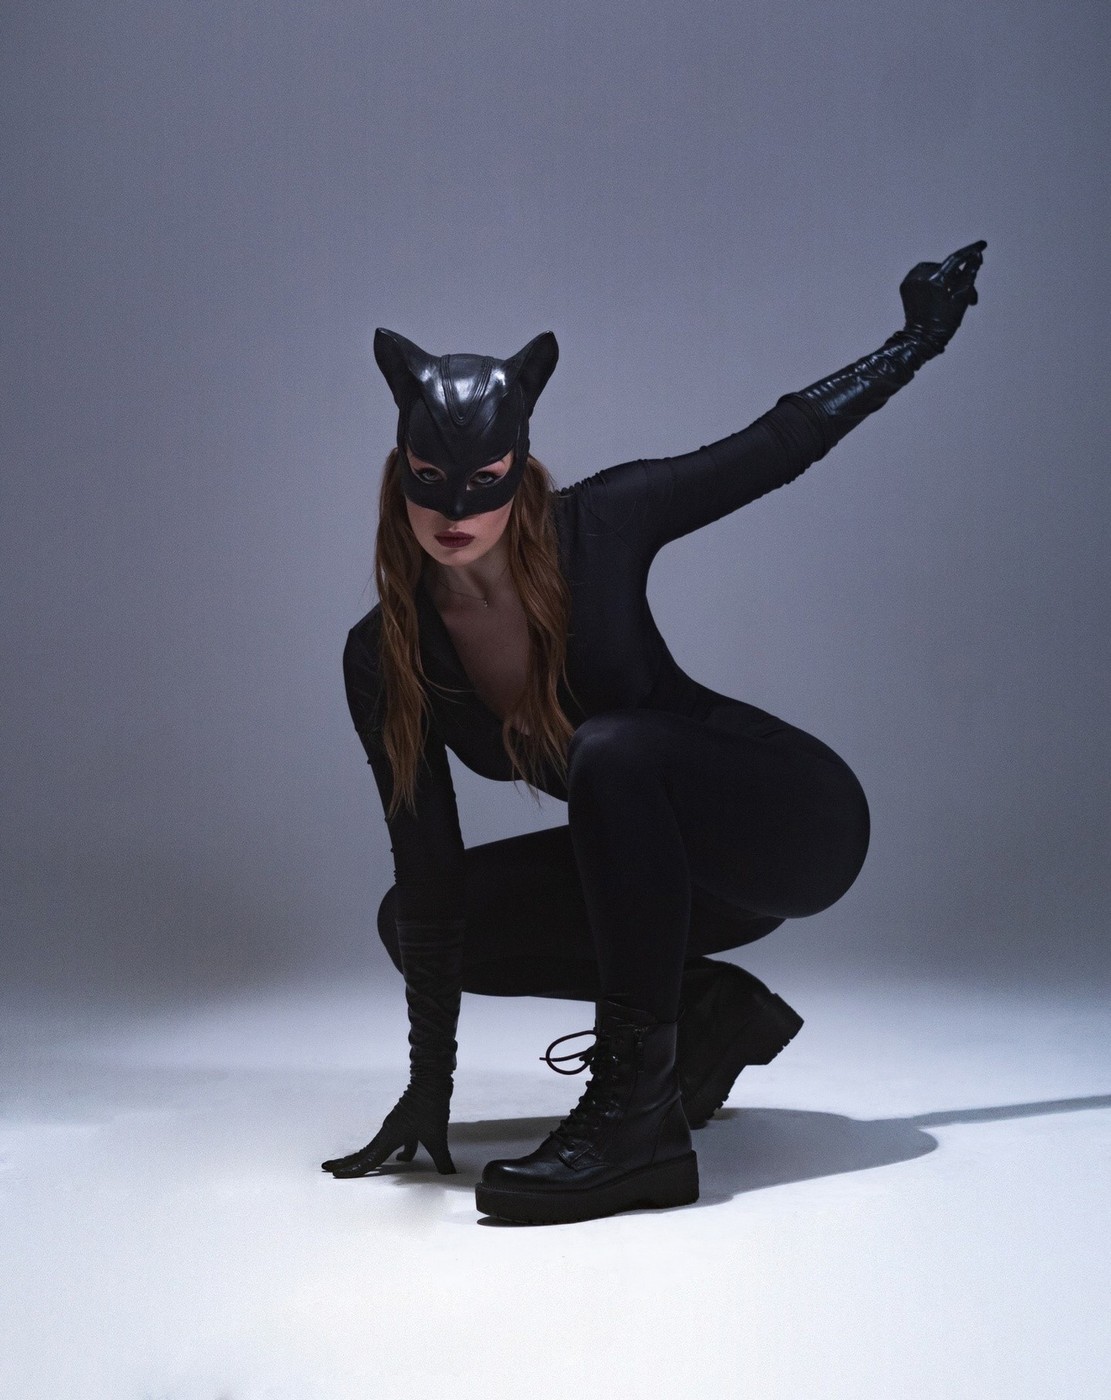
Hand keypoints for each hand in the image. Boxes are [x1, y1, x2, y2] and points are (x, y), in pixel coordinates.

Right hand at [321, 1078, 454, 1176]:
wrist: (432, 1080)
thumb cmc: (431, 1106)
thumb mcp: (437, 1135)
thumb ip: (442, 1158)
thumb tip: (449, 1174)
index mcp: (390, 1137)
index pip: (368, 1160)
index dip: (352, 1170)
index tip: (335, 1175)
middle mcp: (388, 1132)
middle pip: (363, 1152)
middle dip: (346, 1161)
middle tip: (327, 1167)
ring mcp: (394, 1126)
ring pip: (377, 1147)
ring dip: (365, 1157)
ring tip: (356, 1165)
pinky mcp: (404, 1122)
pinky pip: (395, 1142)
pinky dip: (395, 1152)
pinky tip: (403, 1159)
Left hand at [899, 239, 986, 351]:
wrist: (920, 339)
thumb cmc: (944, 323)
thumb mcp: (962, 299)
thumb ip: (969, 274)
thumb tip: (975, 255)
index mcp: (935, 280)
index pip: (956, 259)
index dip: (971, 251)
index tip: (982, 245)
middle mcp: (920, 276)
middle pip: (947, 269)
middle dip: (960, 280)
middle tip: (972, 298)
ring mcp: (910, 280)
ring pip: (937, 271)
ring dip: (947, 280)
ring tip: (953, 297)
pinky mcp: (905, 284)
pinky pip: (925, 275)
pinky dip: (934, 281)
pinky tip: (939, 294)